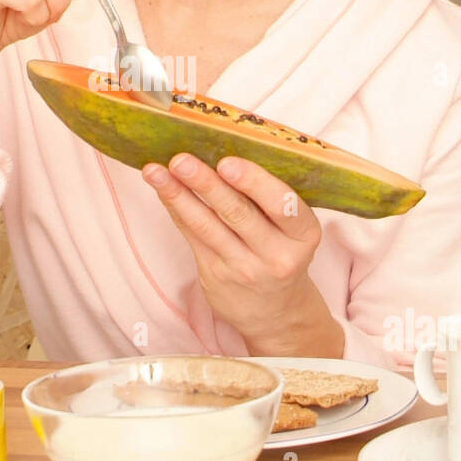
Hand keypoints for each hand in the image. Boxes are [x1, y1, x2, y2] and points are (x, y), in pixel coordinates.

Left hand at [141, 152, 322, 349]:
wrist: (276, 313)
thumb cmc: (283, 251)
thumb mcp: (294, 230)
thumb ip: (269, 198)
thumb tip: (225, 148)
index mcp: (304, 235)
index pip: (283, 206)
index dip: (254, 183)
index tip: (227, 163)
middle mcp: (277, 256)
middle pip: (238, 214)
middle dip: (206, 184)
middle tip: (181, 160)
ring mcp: (244, 269)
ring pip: (207, 226)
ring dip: (178, 195)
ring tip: (156, 172)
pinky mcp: (215, 275)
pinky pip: (192, 236)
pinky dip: (175, 208)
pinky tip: (161, 187)